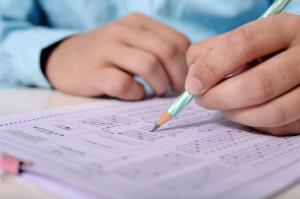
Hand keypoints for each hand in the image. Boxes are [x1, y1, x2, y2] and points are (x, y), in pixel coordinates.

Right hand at [46, 13, 188, 99]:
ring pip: (149, 66)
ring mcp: (106, 50)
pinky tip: (134, 94)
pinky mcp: (94, 72)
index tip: (184, 80)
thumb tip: (186, 73)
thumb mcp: (131, 42)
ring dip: (159, 85)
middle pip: (166, 52)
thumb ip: (156, 49)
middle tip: (173, 90)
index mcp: (137, 23)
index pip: (177, 40)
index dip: (186, 65)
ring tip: (155, 92)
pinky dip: (136, 94)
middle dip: (177, 77)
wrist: (65, 59)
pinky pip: (125, 84)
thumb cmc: (106, 55)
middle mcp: (122, 31)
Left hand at [185, 13, 299, 135]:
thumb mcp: (238, 41)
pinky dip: (254, 123)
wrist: (297, 61)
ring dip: (236, 115)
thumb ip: (210, 53)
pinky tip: (245, 112)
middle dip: (220, 98)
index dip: (212, 67)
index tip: (193, 86)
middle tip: (203, 100)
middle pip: (258, 84)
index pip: (243, 44)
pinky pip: (279, 127)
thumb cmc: (260, 52)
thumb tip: (194, 79)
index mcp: (282, 29)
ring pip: (271, 112)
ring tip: (223, 107)